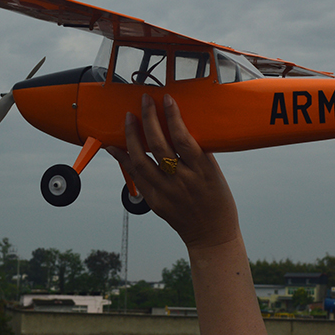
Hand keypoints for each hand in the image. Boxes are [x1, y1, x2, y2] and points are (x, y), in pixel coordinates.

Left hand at [107, 93, 240, 249]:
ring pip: (142, 161)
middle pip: (159, 146)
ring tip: (128, 119)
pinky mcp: (155, 202)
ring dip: (131, 137)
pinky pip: (136, 177)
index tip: (166, 99)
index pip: (184, 139)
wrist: (213, 235)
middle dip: (148, 119)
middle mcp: (183, 181)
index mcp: (203, 171)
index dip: (173, 117)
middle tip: (144, 101)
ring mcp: (167, 193)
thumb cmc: (218, 200)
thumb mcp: (215, 173)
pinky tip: (116, 146)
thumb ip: (198, 153)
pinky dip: (124, 159)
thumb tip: (178, 127)